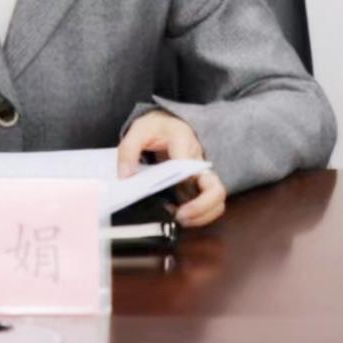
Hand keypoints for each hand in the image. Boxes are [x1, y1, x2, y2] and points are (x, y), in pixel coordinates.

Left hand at [117, 109, 226, 228]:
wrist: (169, 122)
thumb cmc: (157, 127)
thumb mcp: (139, 130)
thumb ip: (128, 150)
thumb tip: (125, 176)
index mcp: (183, 143)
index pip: (189, 166)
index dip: (182, 184)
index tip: (171, 202)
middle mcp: (198, 161)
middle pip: (216, 189)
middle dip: (202, 208)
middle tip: (180, 216)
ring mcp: (200, 175)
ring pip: (217, 200)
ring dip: (202, 216)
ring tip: (179, 220)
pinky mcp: (197, 185)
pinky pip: (207, 204)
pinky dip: (197, 215)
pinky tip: (176, 215)